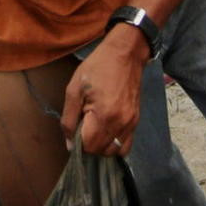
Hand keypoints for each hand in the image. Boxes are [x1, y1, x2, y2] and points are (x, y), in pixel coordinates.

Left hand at [60, 33, 146, 156]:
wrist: (125, 54)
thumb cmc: (96, 68)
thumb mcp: (74, 89)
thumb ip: (68, 119)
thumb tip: (69, 144)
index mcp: (104, 115)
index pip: (89, 147)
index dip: (78, 142)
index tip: (75, 128)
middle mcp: (121, 123)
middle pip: (101, 151)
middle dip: (88, 145)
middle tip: (83, 125)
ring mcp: (131, 123)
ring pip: (114, 151)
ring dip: (101, 147)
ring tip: (94, 129)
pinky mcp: (136, 121)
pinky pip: (126, 145)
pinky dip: (114, 145)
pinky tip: (106, 132)